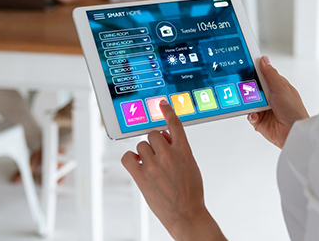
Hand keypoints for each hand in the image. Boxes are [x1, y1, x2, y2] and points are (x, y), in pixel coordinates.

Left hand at [121, 100, 226, 240]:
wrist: (186, 214)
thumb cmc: (191, 192)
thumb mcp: (191, 165)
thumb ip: (179, 148)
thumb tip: (165, 137)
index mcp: (184, 150)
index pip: (174, 123)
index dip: (167, 111)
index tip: (162, 104)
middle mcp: (168, 155)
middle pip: (153, 134)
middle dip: (154, 142)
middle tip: (158, 154)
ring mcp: (154, 165)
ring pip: (141, 145)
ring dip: (144, 153)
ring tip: (151, 165)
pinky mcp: (142, 176)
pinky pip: (128, 157)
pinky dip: (130, 159)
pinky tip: (137, 164)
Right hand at [247, 56, 308, 148]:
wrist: (292, 132)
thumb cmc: (293, 110)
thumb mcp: (281, 88)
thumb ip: (270, 74)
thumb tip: (264, 60)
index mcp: (276, 86)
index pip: (262, 74)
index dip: (254, 70)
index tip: (244, 65)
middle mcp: (269, 96)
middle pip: (252, 87)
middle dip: (247, 86)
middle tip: (243, 84)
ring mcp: (263, 108)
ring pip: (248, 101)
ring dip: (248, 102)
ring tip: (251, 102)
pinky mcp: (259, 120)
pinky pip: (249, 114)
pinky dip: (251, 115)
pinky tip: (256, 114)